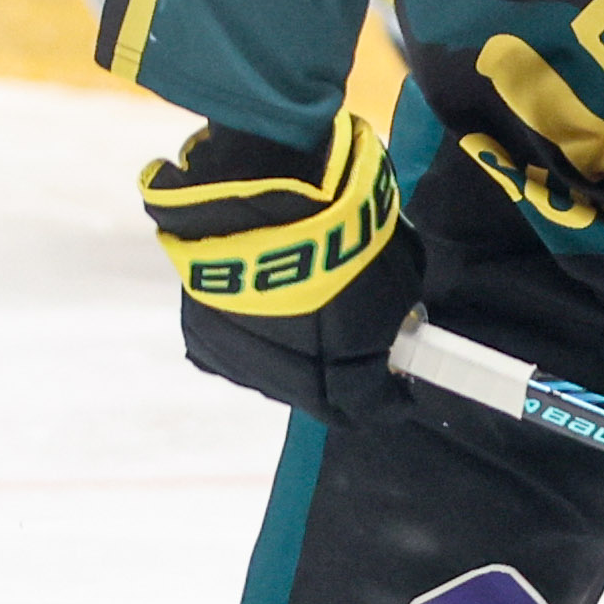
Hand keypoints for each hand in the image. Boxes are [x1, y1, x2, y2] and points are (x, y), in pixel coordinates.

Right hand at [139, 111, 422, 423]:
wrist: (260, 195)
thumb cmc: (342, 233)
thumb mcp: (397, 273)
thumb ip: (396, 310)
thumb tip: (400, 320)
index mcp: (345, 381)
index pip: (375, 409)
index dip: (390, 395)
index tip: (398, 379)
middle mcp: (292, 388)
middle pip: (321, 397)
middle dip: (338, 375)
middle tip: (349, 339)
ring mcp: (242, 365)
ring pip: (275, 375)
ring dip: (290, 354)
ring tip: (299, 309)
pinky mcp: (202, 338)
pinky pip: (236, 347)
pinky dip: (251, 330)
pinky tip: (260, 298)